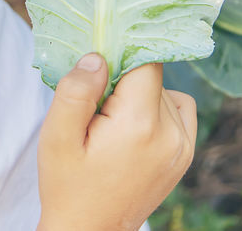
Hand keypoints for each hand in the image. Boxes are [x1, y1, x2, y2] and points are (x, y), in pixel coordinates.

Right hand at [36, 54, 196, 230]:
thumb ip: (76, 91)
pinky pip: (178, 108)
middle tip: (96, 110)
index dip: (118, 56)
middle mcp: (171, 133)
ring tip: (111, 124)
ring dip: (138, 95)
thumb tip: (98, 56)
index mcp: (140, 124)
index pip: (144, 60)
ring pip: (163, 90)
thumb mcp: (56, 137)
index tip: (97, 72)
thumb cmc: (68, 185)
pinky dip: (157, 108)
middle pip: (151, 75)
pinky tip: (132, 128)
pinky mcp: (186, 154)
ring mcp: (183, 146)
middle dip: (122, 81)